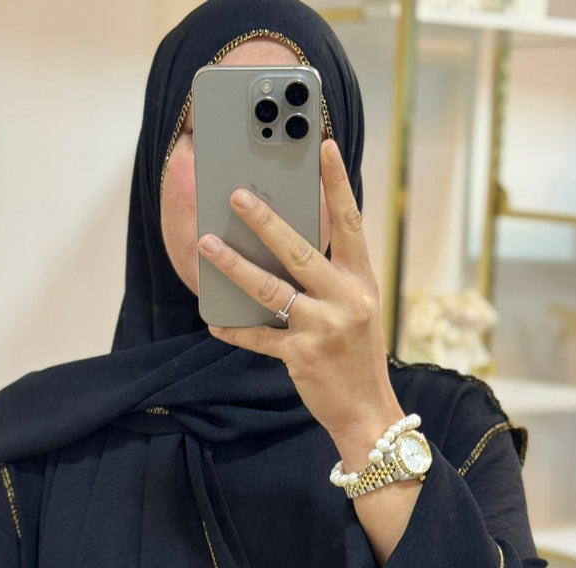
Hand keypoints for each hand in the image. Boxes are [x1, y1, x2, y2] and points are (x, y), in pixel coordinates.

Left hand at [197, 137, 400, 456]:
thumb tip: (285, 245)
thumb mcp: (357, 310)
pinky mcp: (301, 357)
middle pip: (301, 251)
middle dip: (266, 221)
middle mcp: (346, 300)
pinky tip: (214, 319)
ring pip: (272, 290)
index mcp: (363, 282)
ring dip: (236, 266)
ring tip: (208, 244)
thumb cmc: (357, 356)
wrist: (368, 412)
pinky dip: (235, 328)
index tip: (323, 147)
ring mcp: (323, 329)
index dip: (337, 184)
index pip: (351, 223)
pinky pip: (259, 337)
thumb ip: (330, 279)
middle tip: (237, 194)